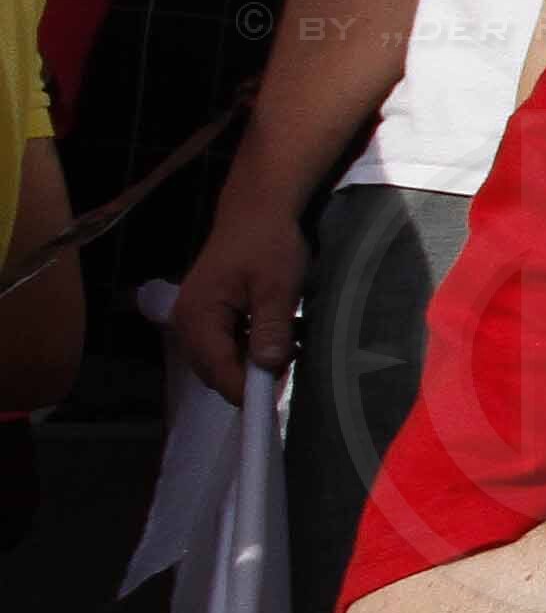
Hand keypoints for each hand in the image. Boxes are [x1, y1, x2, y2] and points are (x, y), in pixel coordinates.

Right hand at [173, 206, 307, 395]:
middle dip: (252, 375)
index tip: (277, 402)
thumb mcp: (277, 287)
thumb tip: (268, 370)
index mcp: (197, 317)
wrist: (259, 210)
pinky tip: (280, 335)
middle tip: (292, 360)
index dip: (246, 390)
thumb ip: (271, 329)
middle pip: (216, 371)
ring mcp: (195, 319)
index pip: (218, 371)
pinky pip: (226, 345)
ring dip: (254, 361)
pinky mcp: (208, 315)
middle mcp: (186, 323)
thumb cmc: (269, 244)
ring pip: (223, 360)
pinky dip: (251, 347)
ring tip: (291, 344)